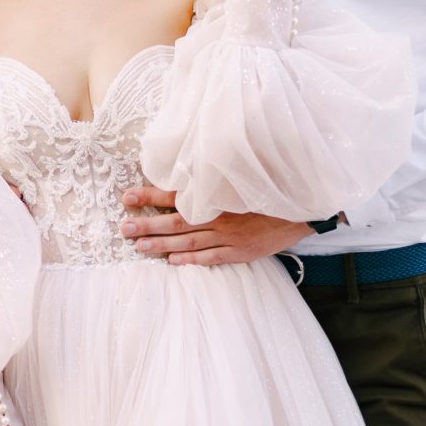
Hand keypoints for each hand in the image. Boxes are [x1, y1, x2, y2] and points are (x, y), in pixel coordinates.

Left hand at [121, 185, 310, 264]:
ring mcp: (229, 235)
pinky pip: (210, 257)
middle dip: (147, 224)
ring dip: (161, 244)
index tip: (127, 197)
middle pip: (175, 221)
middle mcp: (219, 215)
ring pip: (188, 241)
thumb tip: (190, 163)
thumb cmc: (269, 187)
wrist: (302, 208)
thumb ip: (216, 172)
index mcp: (217, 193)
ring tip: (139, 246)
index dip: (150, 196)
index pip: (176, 193)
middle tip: (124, 229)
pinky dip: (190, 260)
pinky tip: (172, 261)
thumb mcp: (243, 174)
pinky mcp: (240, 251)